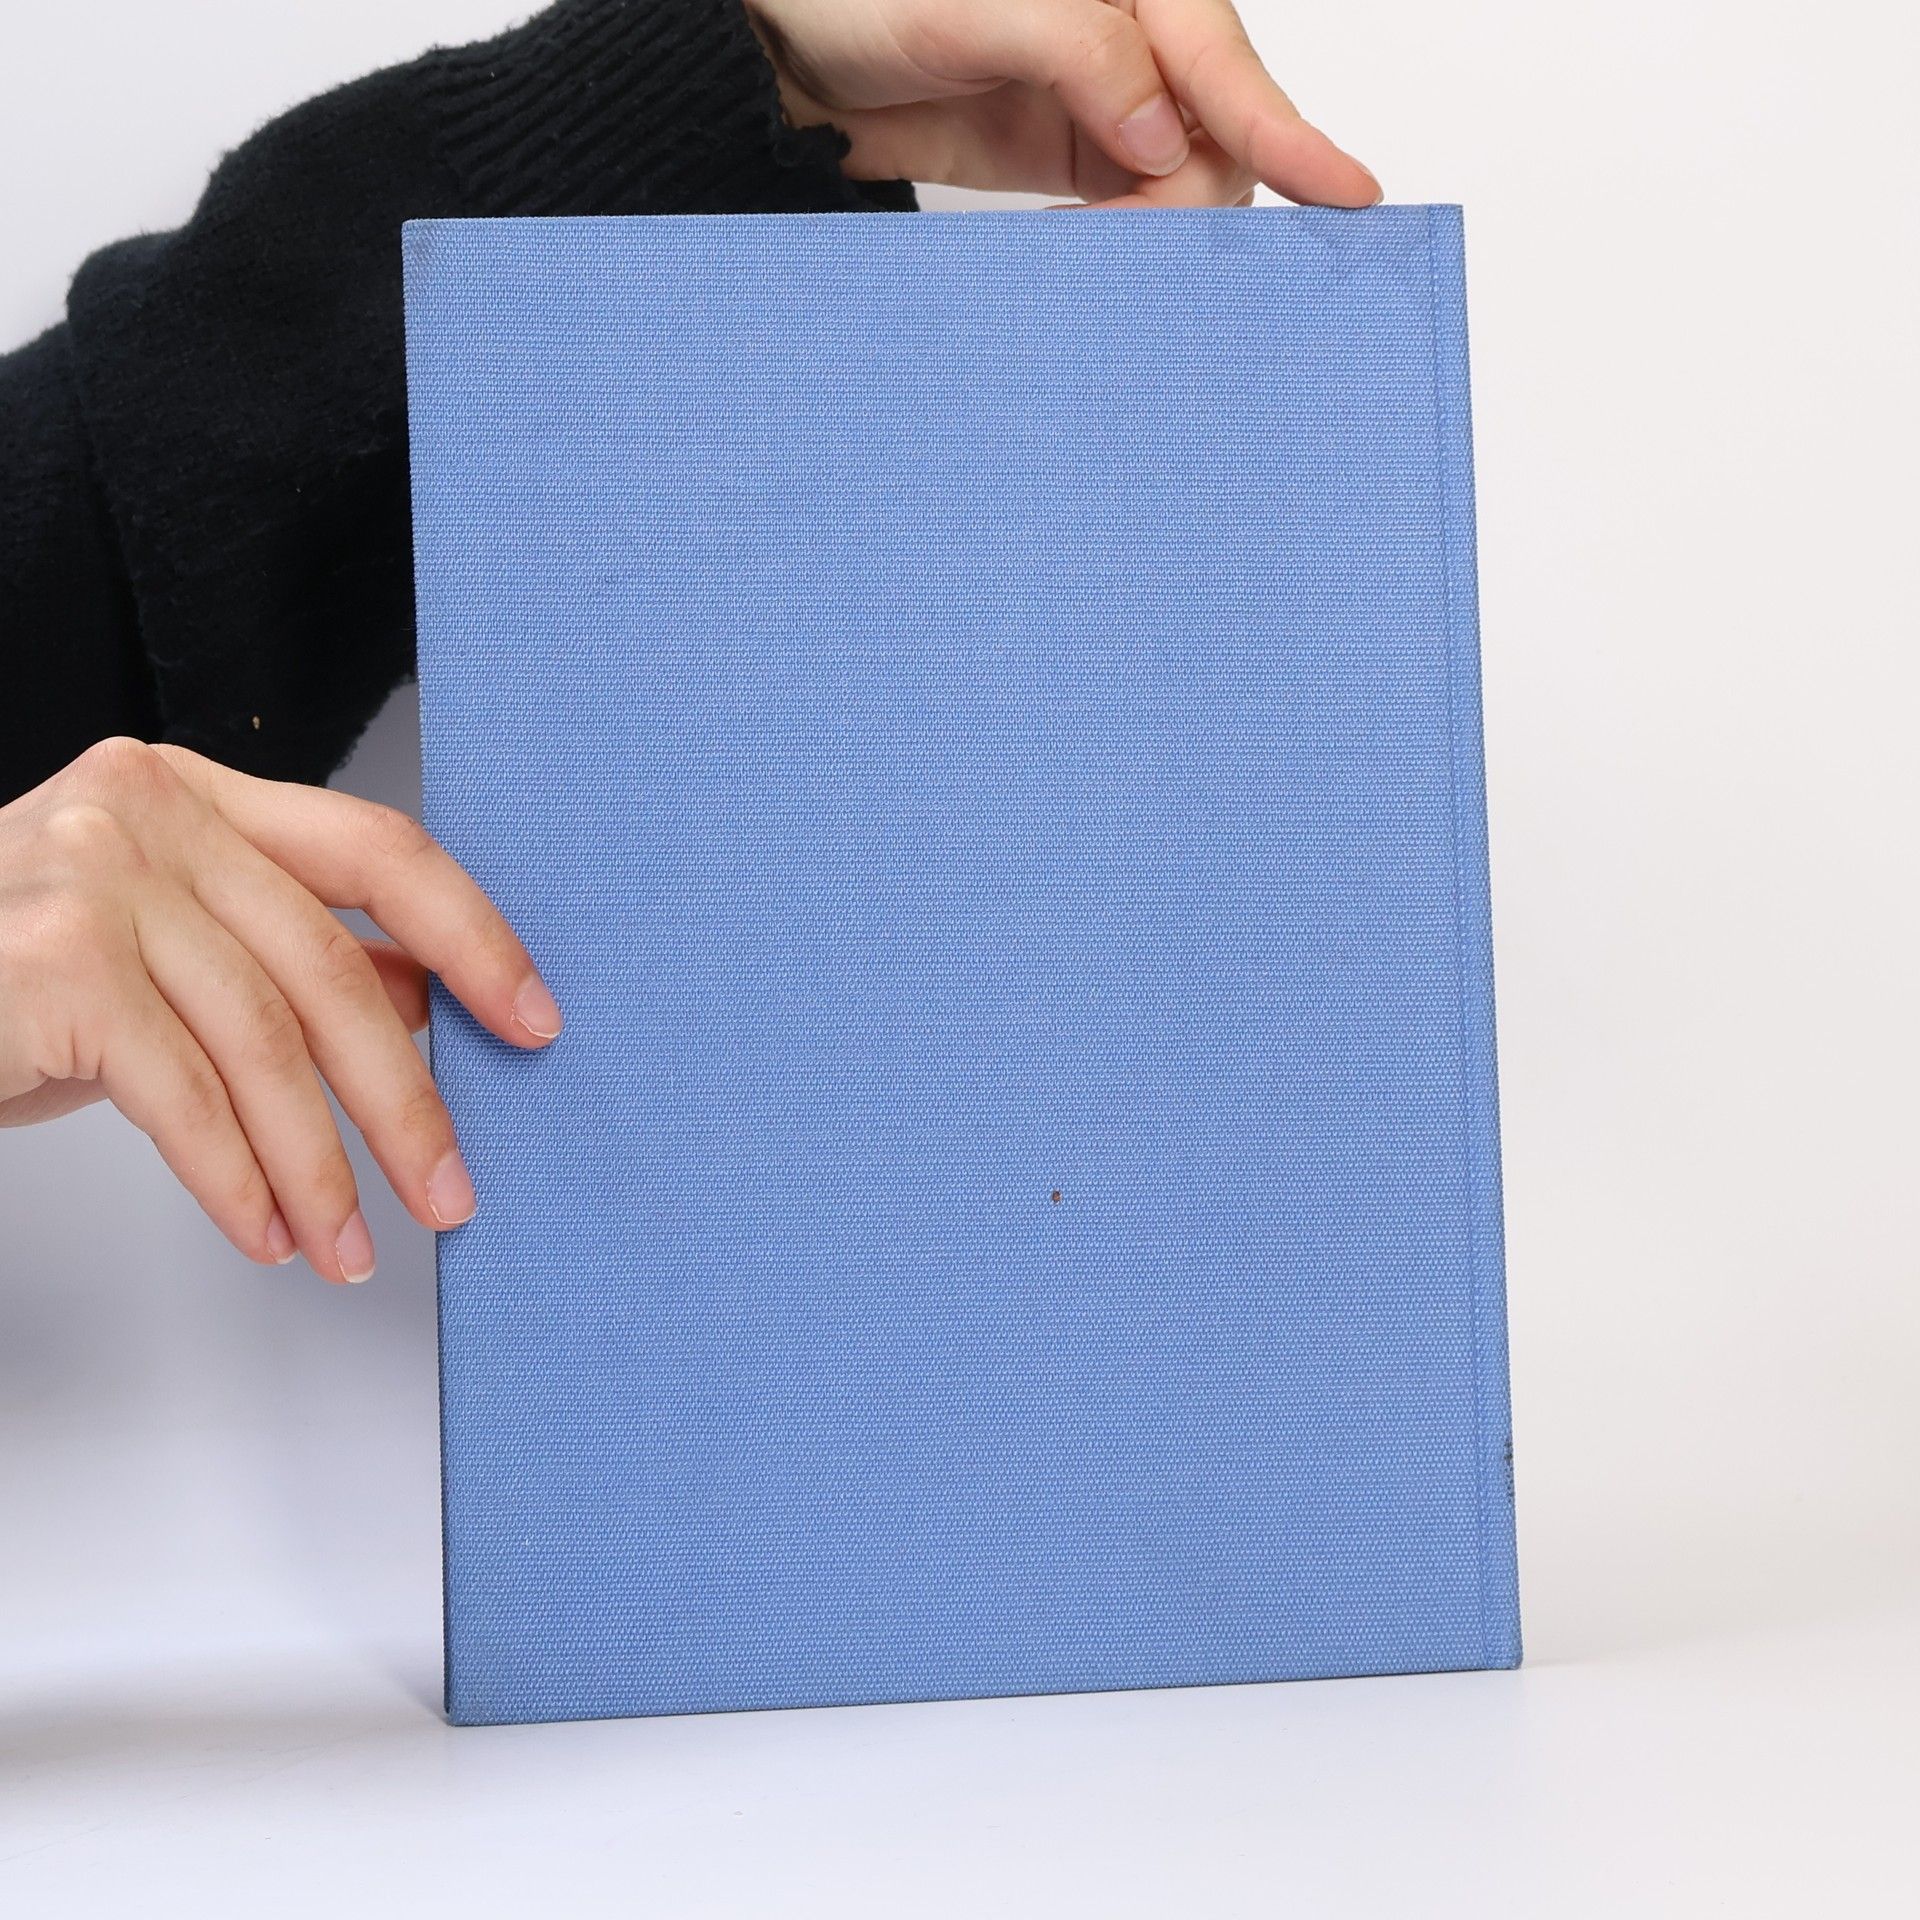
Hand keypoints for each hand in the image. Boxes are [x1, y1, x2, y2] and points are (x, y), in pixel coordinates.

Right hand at [0, 739, 560, 1283]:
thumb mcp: (158, 960)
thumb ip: (279, 965)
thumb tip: (422, 1001)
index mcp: (191, 794)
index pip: (378, 849)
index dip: (474, 936)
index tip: (531, 1019)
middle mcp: (146, 809)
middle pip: (332, 966)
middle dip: (405, 1100)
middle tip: (452, 1190)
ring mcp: (91, 874)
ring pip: (268, 1045)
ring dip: (324, 1167)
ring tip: (353, 1244)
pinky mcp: (52, 960)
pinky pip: (188, 1097)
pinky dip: (238, 1183)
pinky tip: (267, 1234)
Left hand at [747, 0, 1378, 208]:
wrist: (783, 52)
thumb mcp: (970, 10)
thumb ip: (1079, 52)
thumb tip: (1165, 131)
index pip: (1220, 63)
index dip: (1286, 130)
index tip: (1345, 193)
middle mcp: (1130, 37)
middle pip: (1217, 133)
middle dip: (1198, 200)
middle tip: (1144, 251)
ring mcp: (1103, 100)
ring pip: (1182, 179)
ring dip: (1159, 232)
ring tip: (1104, 261)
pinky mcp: (1071, 153)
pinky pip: (1131, 207)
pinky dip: (1126, 245)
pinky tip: (1100, 265)